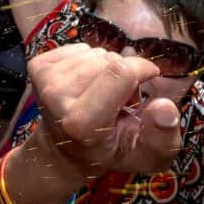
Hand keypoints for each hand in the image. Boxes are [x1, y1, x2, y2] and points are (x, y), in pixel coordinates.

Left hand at [28, 44, 182, 178]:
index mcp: (82, 123)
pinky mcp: (38, 66)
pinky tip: (87, 83)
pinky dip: (90, 61)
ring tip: (103, 94)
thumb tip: (165, 106)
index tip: (148, 80)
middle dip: (125, 74)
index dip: (143, 69)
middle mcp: (57, 97)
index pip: (121, 72)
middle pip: (110, 60)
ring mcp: (44, 80)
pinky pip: (80, 47)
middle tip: (120, 100)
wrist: (63, 149)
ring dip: (107, 69)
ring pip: (96, 52)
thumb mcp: (145, 156)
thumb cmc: (109, 151)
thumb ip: (163, 138)